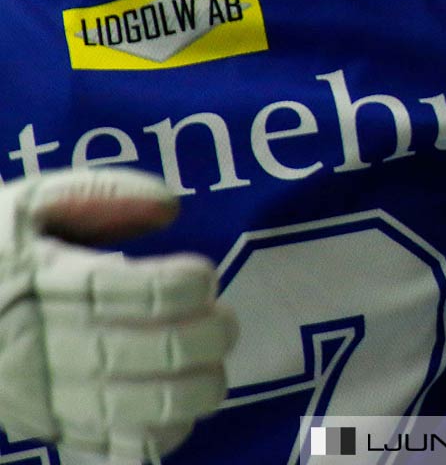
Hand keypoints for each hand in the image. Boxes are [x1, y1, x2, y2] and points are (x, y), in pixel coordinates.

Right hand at [0, 168, 235, 458]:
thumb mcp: (30, 204)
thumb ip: (101, 194)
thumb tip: (170, 205)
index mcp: (36, 281)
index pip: (116, 290)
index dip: (178, 286)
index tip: (206, 276)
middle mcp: (35, 342)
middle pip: (129, 352)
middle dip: (198, 341)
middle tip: (228, 323)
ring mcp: (37, 392)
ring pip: (122, 408)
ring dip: (187, 394)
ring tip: (215, 371)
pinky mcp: (44, 426)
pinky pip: (107, 446)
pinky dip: (155, 438)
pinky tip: (183, 415)